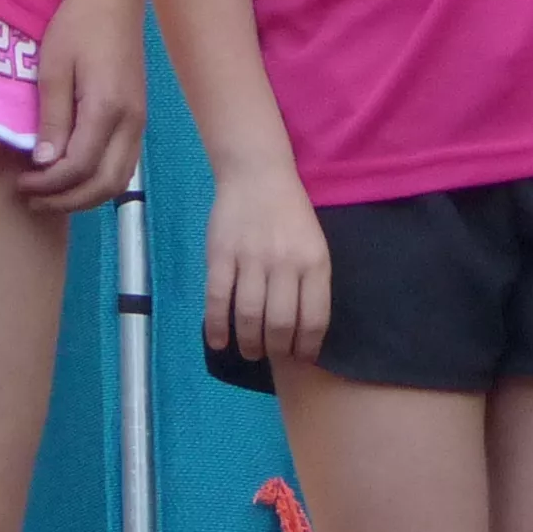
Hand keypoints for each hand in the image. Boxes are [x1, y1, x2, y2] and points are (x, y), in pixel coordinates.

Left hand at [19, 0, 142, 214]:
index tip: (20, 183)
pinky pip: (125, 165)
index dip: (48, 184)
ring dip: (86, 197)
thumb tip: (44, 163)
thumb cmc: (78, 25)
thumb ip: (52, 118)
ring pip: (120, 180)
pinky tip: (75, 177)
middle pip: (105, 184)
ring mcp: (140, 122)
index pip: (78, 167)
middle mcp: (131, 122)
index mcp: (107, 108)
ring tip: (51, 194)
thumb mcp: (53, 68)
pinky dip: (101, 182)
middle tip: (33, 198)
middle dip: (67, 201)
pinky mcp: (139, 118)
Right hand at [204, 163, 331, 363]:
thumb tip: (302, 330)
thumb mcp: (315, 244)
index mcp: (314, 262)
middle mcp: (284, 263)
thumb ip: (310, 283)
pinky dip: (217, 326)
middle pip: (279, 324)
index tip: (301, 357)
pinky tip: (219, 342)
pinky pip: (218, 300)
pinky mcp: (221, 256)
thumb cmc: (290, 213)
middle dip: (275, 350)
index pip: (313, 318)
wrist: (257, 173)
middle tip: (270, 356)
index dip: (306, 346)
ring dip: (248, 343)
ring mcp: (251, 259)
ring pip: (249, 316)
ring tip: (249, 351)